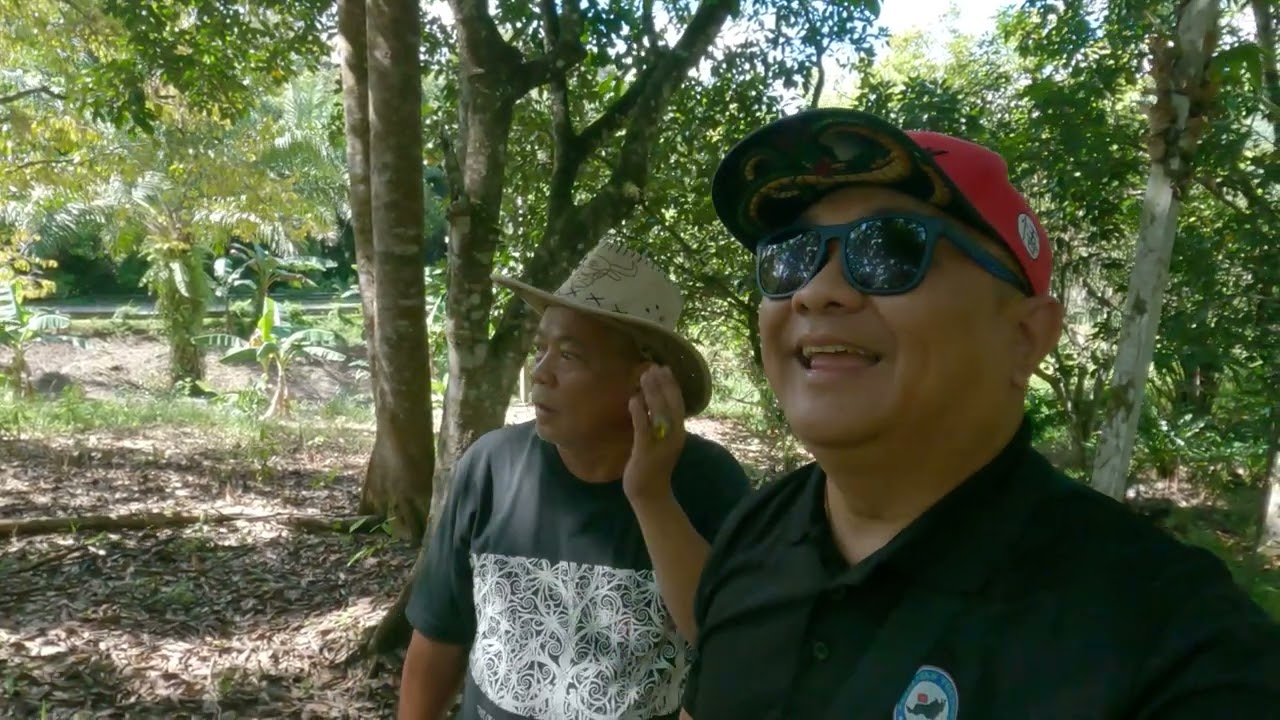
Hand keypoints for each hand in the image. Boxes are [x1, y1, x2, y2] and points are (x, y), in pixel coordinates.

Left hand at [623, 365, 686, 501]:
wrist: (649, 494)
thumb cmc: (652, 465)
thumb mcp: (659, 441)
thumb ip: (657, 423)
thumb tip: (651, 400)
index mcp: (678, 432)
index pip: (678, 404)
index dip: (672, 385)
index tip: (664, 368)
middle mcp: (674, 436)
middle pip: (670, 404)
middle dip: (662, 384)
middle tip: (652, 367)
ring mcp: (661, 444)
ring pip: (659, 413)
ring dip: (651, 392)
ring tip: (643, 376)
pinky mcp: (646, 451)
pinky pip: (643, 428)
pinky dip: (639, 412)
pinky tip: (633, 399)